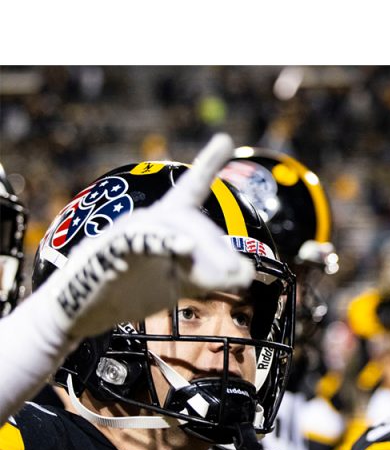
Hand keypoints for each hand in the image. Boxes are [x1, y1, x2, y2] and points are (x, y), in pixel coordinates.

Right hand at [42, 133, 254, 338]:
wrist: (82, 311)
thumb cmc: (131, 289)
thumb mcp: (180, 282)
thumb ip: (211, 274)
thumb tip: (247, 272)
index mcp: (165, 222)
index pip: (190, 189)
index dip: (207, 163)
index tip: (224, 139)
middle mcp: (147, 218)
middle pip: (191, 219)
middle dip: (219, 248)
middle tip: (240, 276)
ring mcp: (126, 232)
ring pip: (170, 228)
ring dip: (203, 250)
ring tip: (229, 272)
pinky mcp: (110, 251)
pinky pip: (138, 241)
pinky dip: (162, 243)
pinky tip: (184, 247)